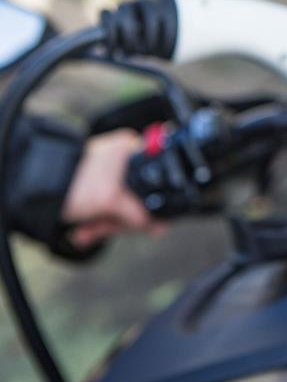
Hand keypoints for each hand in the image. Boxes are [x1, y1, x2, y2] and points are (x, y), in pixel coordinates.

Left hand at [63, 129, 165, 248]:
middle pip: (139, 199)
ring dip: (105, 225)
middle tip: (109, 226)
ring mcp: (108, 175)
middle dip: (121, 220)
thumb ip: (139, 215)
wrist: (32, 188)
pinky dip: (96, 222)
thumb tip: (159, 226)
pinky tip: (85, 230)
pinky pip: (105, 210)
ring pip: (121, 208)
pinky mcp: (94, 189)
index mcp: (131, 150)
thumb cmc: (72, 181)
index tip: (148, 224)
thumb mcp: (112, 200)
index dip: (153, 205)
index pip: (156, 181)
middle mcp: (122, 161)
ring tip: (89, 230)